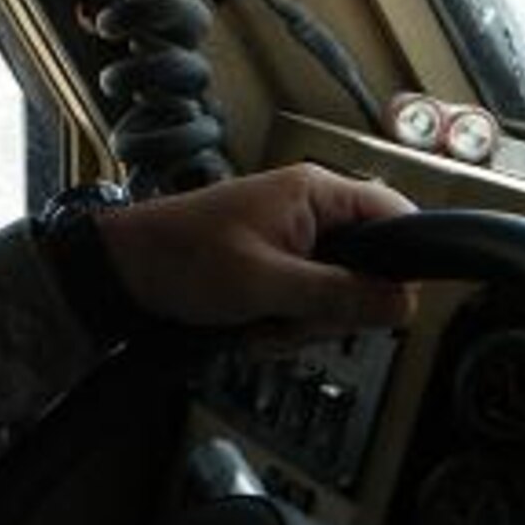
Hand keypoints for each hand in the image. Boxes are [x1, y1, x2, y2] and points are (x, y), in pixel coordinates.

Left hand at [93, 164, 414, 340]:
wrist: (122, 271)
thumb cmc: (180, 257)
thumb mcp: (266, 284)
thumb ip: (338, 295)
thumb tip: (403, 305)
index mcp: (316, 193)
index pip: (395, 215)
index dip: (402, 262)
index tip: (389, 303)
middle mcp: (310, 213)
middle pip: (367, 270)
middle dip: (331, 311)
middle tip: (291, 320)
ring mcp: (291, 243)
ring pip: (333, 297)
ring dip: (300, 325)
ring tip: (259, 326)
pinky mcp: (273, 269)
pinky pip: (302, 306)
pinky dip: (280, 327)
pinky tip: (249, 330)